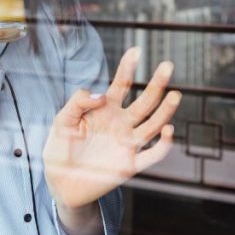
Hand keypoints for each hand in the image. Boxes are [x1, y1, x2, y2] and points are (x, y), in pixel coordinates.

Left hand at [43, 47, 180, 209]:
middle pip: (144, 101)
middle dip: (156, 83)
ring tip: (175, 94)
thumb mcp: (62, 121)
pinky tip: (168, 130)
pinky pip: (152, 155)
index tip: (136, 50)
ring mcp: (127, 144)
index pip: (121, 85)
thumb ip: (78, 102)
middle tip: (168, 64)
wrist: (60, 184)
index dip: (128, 67)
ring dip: (165, 111)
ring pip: (153, 124)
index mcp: (105, 110)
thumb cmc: (59, 150)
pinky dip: (163, 144)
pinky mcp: (130, 166)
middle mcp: (121, 124)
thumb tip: (103, 95)